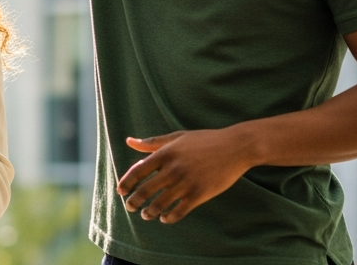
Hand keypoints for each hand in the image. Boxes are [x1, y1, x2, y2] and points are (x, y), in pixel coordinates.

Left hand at [116, 129, 255, 223]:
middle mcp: (173, 168)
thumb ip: (152, 142)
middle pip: (145, 190)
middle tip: (130, 207)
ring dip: (149, 212)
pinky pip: (179, 211)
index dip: (126, 183)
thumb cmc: (205, 140)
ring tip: (146, 215)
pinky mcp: (199, 194)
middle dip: (134, 202)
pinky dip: (169, 217)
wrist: (235, 147)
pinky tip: (164, 218)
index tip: (121, 191)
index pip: (138, 171)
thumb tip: (129, 141)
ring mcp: (186, 182)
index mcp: (165, 153)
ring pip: (160, 204)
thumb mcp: (177, 137)